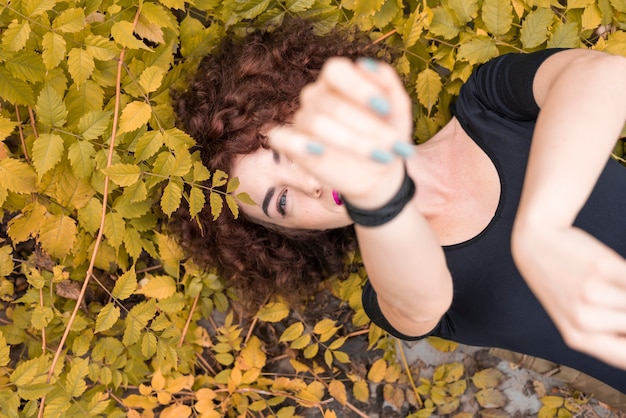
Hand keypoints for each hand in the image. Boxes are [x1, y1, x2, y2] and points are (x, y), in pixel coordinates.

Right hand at [268, 57, 413, 208]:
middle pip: (332, 103)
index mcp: (338, 80)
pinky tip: (319, 152)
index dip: (358, 87)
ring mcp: (302, 119)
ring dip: (351, 141)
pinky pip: (279, 137)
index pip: (335, 70)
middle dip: (366, 126)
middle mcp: (316, 96)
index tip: (385, 109)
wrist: (379, 172)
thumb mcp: (399, 111)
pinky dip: (297, 143)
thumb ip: (389, 85)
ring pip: (315, 122)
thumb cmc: (388, 134)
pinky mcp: (292, 145)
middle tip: (393, 145)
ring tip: (380, 156)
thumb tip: (367, 64)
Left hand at [512, 224, 625, 369]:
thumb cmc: (564, 284)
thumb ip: (606, 336)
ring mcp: (593, 294)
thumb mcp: (575, 318)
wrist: (535, 244)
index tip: (622, 330)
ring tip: (617, 288)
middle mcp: (584, 321)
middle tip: (617, 302)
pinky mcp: (604, 267)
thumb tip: (623, 339)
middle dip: (625, 315)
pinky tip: (619, 276)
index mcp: (578, 339)